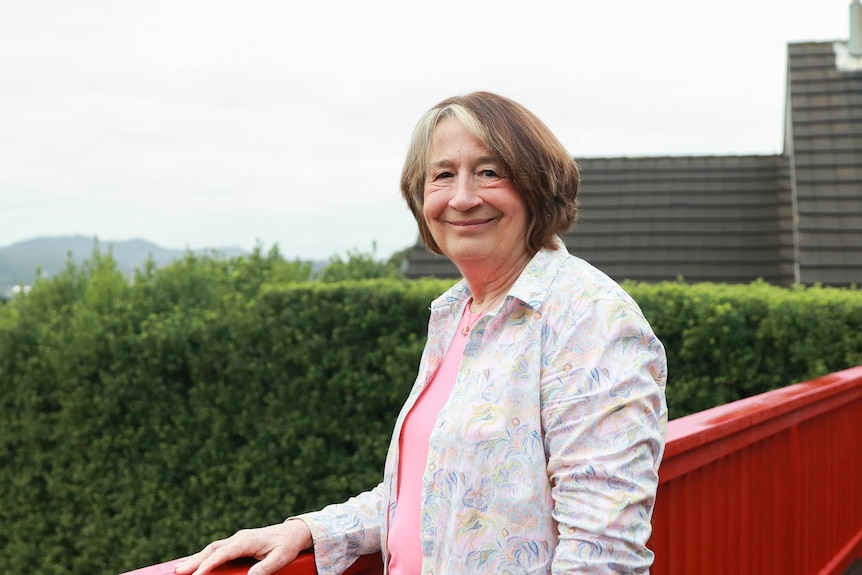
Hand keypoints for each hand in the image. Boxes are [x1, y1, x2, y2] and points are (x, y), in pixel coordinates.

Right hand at [174, 520, 312, 574]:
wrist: (293, 532)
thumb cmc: (287, 545)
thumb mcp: (280, 558)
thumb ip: (265, 568)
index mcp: (247, 540)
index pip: (223, 553)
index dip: (209, 564)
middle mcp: (239, 538)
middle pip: (212, 549)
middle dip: (195, 560)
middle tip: (178, 572)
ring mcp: (237, 539)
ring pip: (212, 548)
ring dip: (196, 558)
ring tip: (180, 569)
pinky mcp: (238, 543)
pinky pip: (217, 549)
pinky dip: (205, 556)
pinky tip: (195, 563)